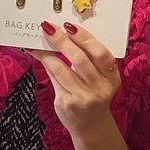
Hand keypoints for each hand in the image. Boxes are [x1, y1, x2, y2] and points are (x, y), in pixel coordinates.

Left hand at [33, 20, 122, 134]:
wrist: (90, 124)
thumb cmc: (94, 93)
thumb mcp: (100, 78)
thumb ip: (90, 59)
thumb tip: (67, 33)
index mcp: (112, 77)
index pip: (101, 54)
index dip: (86, 39)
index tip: (70, 26)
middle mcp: (100, 88)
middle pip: (80, 60)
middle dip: (62, 41)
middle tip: (49, 28)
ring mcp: (83, 98)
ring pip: (62, 69)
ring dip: (48, 52)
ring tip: (40, 39)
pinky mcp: (67, 103)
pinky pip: (53, 78)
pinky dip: (44, 63)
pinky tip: (37, 54)